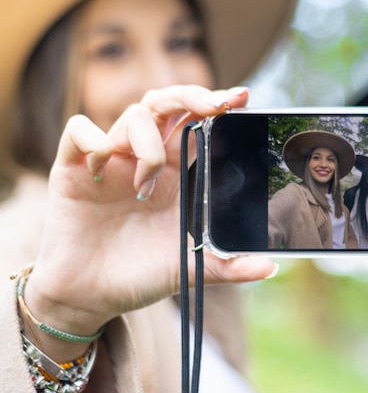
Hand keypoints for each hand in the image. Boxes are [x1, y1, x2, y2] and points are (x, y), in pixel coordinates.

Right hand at [22, 85, 275, 358]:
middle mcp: (144, 158)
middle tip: (213, 106)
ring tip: (146, 186)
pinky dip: (94, 140)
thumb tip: (270, 267)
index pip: (197, 124)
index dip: (217, 105)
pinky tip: (101, 170)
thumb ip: (229, 265)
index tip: (243, 97)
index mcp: (175, 173)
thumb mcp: (191, 267)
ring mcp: (110, 161)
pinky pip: (79, 131)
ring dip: (147, 144)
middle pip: (166, 104)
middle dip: (191, 95)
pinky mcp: (72, 167)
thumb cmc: (140, 274)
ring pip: (133, 116)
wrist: (92, 297)